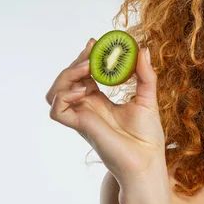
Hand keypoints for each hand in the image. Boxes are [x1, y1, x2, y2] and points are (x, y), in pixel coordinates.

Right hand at [46, 38, 166, 186]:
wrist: (147, 161)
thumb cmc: (147, 136)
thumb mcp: (148, 98)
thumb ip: (145, 74)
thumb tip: (143, 49)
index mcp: (100, 101)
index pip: (84, 75)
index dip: (85, 57)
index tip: (95, 42)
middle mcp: (87, 107)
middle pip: (67, 79)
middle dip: (76, 62)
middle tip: (92, 51)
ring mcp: (81, 117)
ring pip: (55, 92)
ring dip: (66, 75)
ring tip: (87, 68)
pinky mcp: (80, 127)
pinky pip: (57, 110)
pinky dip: (64, 96)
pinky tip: (84, 90)